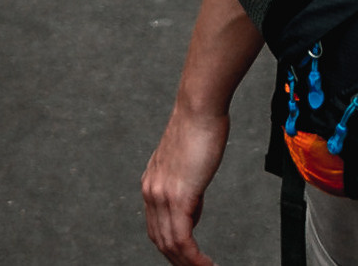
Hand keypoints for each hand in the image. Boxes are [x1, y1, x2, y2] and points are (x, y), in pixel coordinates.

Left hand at [142, 102, 231, 265]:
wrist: (200, 108)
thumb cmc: (199, 127)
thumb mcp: (187, 162)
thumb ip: (185, 187)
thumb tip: (192, 209)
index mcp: (151, 184)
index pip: (156, 227)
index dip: (171, 248)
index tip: (187, 258)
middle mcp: (151, 192)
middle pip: (160, 241)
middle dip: (178, 261)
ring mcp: (162, 195)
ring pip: (170, 245)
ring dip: (188, 264)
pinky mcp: (179, 197)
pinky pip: (183, 239)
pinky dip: (194, 258)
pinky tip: (206, 264)